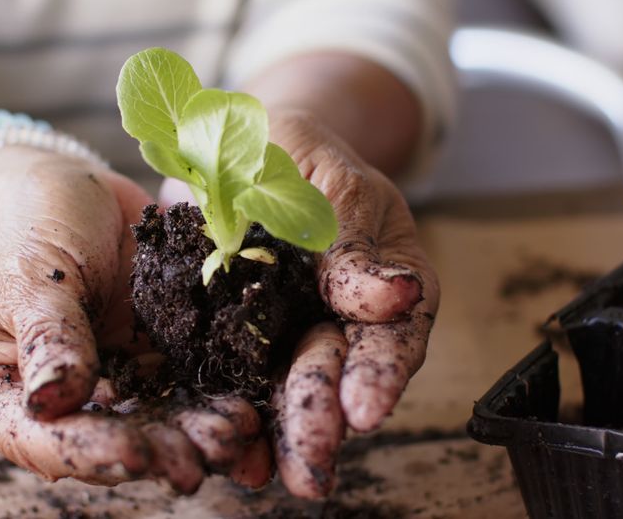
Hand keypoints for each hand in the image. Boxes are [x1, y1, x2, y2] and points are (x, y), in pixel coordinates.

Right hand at [0, 147, 267, 492]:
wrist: (66, 186)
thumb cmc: (25, 223)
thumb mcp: (29, 274)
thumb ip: (48, 338)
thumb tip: (55, 401)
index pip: (39, 439)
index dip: (88, 452)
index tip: (135, 453)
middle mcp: (49, 405)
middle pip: (104, 443)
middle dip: (159, 451)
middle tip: (205, 453)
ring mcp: (104, 387)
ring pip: (153, 425)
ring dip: (196, 436)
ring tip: (237, 433)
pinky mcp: (148, 364)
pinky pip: (183, 392)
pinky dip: (214, 403)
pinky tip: (246, 410)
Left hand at [160, 111, 439, 497]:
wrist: (237, 145)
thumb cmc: (300, 152)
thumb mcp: (335, 183)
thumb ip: (357, 243)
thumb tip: (397, 296)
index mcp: (383, 280)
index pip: (392, 333)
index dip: (380, 373)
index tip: (366, 408)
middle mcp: (337, 317)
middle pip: (336, 375)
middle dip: (324, 419)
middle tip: (312, 461)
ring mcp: (283, 332)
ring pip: (286, 390)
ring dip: (281, 434)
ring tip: (271, 476)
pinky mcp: (231, 336)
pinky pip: (232, 378)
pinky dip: (232, 415)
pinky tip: (226, 452)